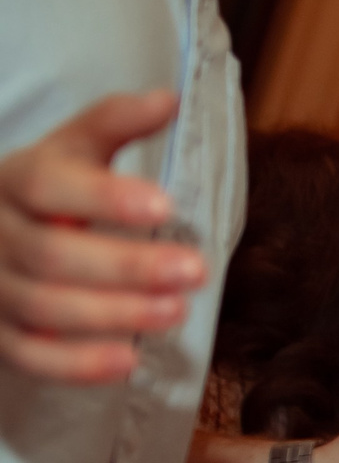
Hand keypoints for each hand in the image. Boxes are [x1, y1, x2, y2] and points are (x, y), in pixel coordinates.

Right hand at [0, 91, 208, 382]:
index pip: (48, 185)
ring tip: (176, 311)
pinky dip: (76, 364)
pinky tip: (127, 362)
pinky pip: (30, 356)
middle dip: (126, 266)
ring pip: (43, 306)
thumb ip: (114, 124)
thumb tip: (169, 98)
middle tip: (196, 270)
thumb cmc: (45, 190)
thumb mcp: (72, 149)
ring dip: (113, 314)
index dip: (104, 197)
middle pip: (52, 254)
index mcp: (15, 180)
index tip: (166, 207)